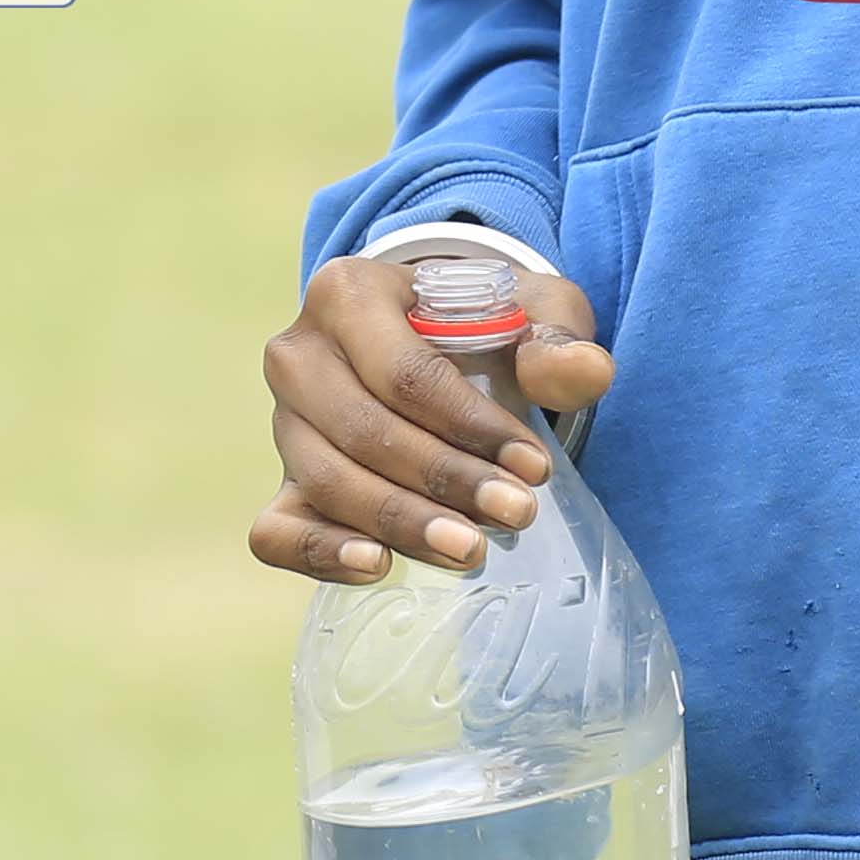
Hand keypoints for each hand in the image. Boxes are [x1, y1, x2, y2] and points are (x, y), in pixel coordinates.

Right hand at [248, 252, 614, 583]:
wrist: (435, 344)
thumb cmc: (483, 326)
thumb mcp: (531, 311)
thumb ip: (559, 339)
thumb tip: (584, 372)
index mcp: (345, 293)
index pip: (402, 374)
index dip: (470, 428)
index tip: (535, 468)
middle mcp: (297, 354)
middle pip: (362, 430)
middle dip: (444, 480)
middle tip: (516, 514)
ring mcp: (284, 421)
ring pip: (326, 479)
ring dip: (400, 521)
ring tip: (470, 550)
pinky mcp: (283, 480)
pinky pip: (275, 529)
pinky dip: (317, 553)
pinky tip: (377, 566)